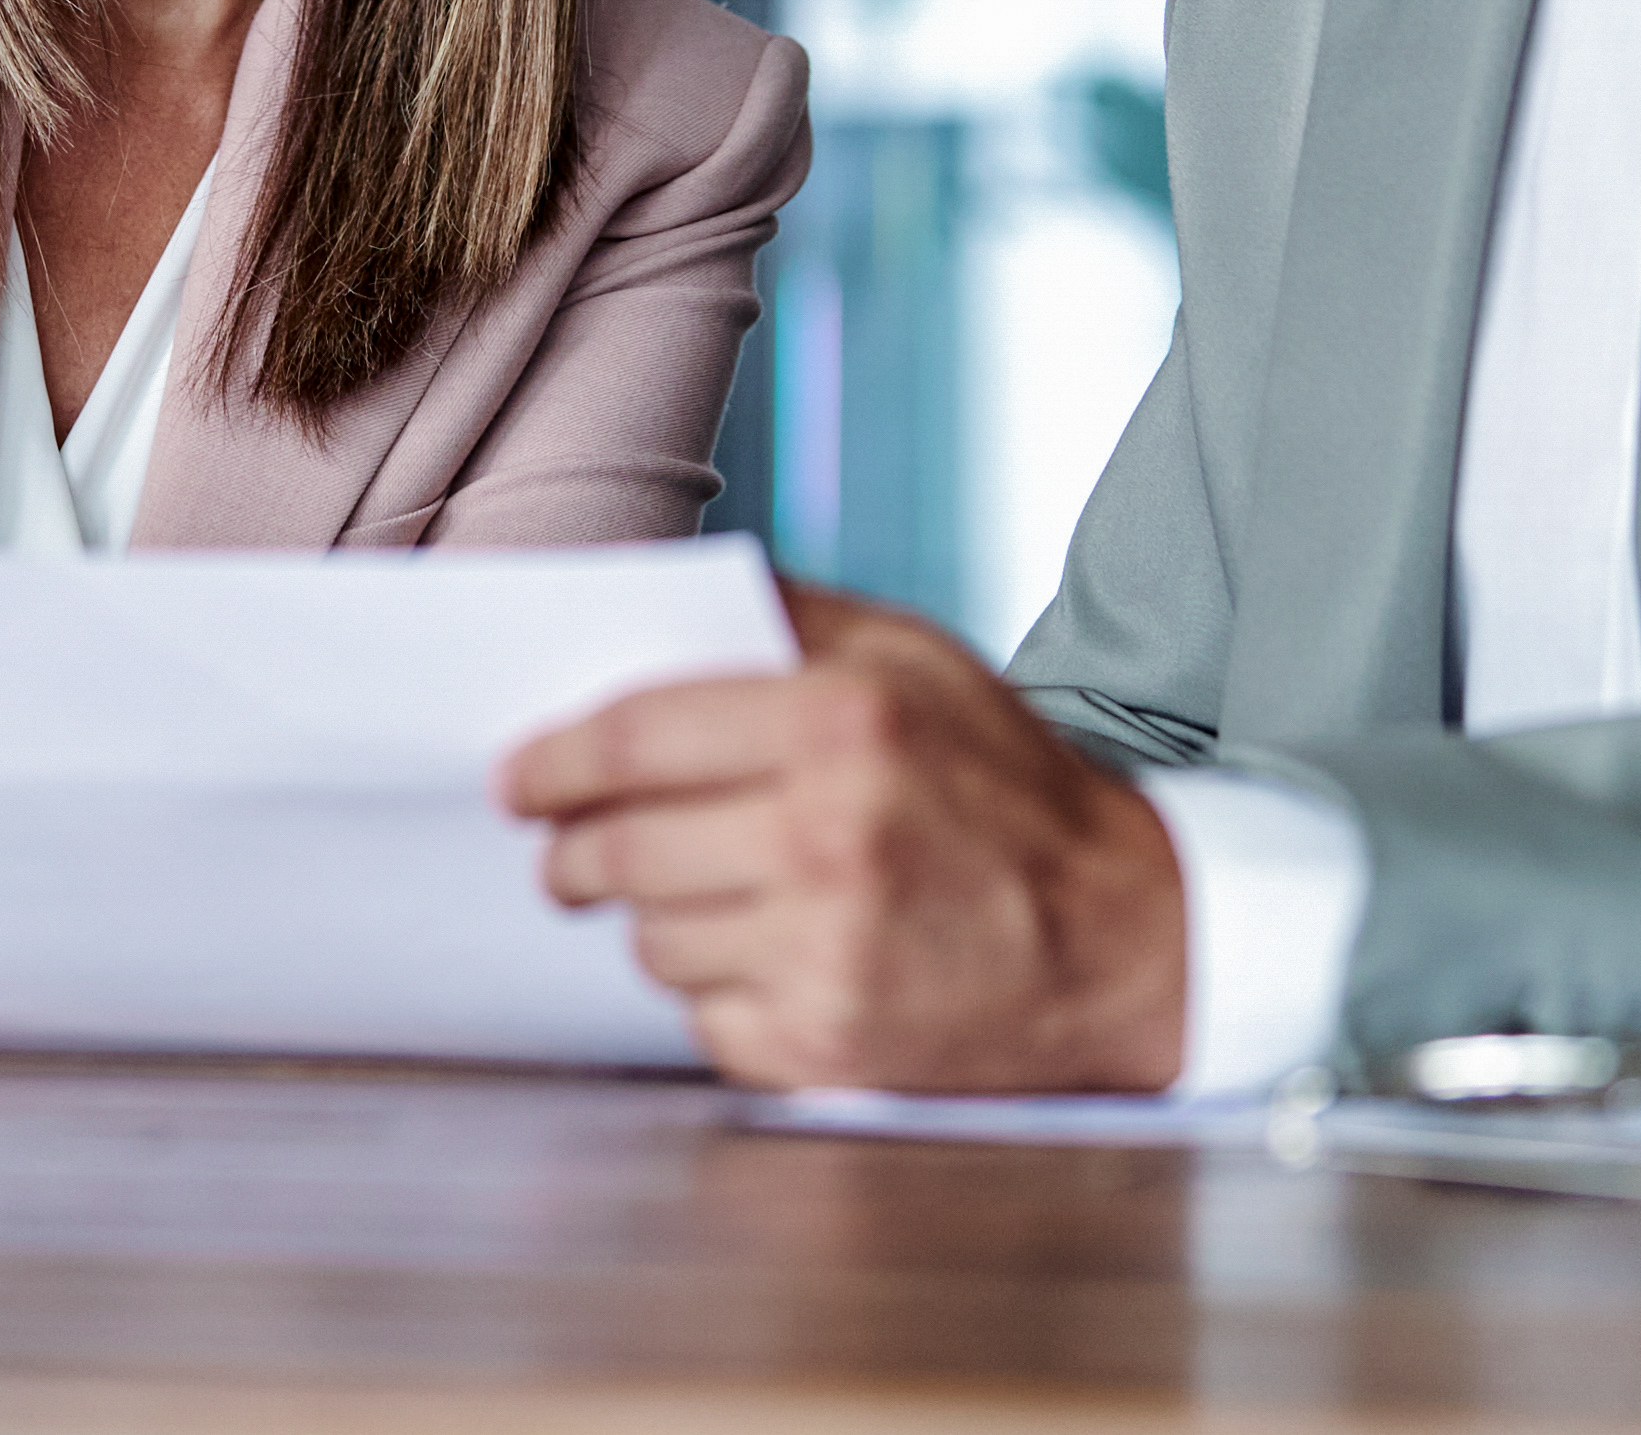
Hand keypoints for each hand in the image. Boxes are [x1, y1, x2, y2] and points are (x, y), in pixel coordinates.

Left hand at [500, 578, 1188, 1092]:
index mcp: (843, 723)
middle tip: (564, 849)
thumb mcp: (918, 659)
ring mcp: (826, 950)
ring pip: (649, 937)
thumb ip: (788, 618)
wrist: (1123, 940)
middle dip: (572, 849)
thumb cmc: (1009, 788)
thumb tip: (650, 598)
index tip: (518, 775)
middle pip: (620, 847)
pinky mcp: (827, 1042)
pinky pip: (700, 1015)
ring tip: (697, 893)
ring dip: (651, 916)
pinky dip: (713, 989)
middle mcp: (828, 837)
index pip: (635, 738)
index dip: (554, 759)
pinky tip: (764, 955)